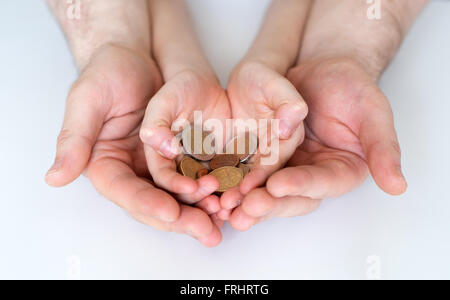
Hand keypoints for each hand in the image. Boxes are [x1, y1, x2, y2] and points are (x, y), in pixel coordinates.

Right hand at [45, 45, 222, 246]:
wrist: (136, 57)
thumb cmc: (107, 73)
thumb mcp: (86, 101)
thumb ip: (74, 139)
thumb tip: (54, 178)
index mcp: (107, 165)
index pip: (126, 193)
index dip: (148, 204)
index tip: (171, 212)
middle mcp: (134, 171)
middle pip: (156, 202)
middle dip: (182, 218)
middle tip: (206, 230)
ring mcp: (158, 166)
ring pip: (180, 196)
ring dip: (201, 207)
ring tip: (223, 213)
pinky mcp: (181, 156)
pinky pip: (197, 176)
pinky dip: (213, 187)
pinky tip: (229, 195)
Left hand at [227, 58, 406, 230]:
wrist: (322, 71)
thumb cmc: (352, 87)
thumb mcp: (373, 112)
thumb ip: (383, 148)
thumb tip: (398, 186)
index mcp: (341, 170)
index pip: (321, 183)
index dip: (300, 186)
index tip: (278, 186)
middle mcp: (313, 176)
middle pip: (291, 196)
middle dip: (268, 203)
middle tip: (245, 207)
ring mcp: (289, 169)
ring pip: (267, 190)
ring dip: (246, 199)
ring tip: (226, 207)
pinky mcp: (266, 160)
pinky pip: (249, 173)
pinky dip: (234, 181)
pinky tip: (217, 188)